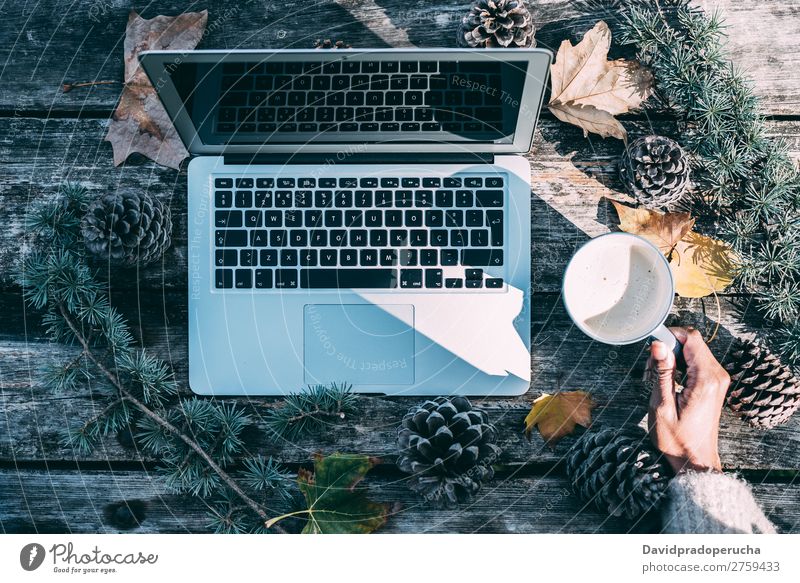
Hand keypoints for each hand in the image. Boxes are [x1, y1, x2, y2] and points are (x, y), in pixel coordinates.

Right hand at [646, 327, 729, 473]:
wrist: (695, 459)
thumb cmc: (677, 439)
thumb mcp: (662, 405)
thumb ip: (662, 372)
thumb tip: (658, 345)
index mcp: (705, 379)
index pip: (691, 338)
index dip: (670, 336)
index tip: (652, 348)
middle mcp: (717, 376)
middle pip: (692, 342)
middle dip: (668, 348)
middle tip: (651, 369)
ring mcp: (718, 379)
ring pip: (693, 351)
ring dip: (672, 357)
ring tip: (656, 377)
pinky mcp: (714, 384)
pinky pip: (696, 362)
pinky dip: (680, 365)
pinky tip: (667, 381)